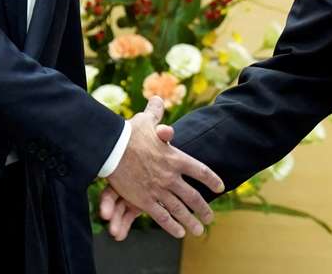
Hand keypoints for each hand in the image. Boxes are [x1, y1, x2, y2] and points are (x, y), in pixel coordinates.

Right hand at [104, 97, 223, 237]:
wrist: (111, 148)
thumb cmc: (128, 133)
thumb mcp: (145, 121)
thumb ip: (155, 113)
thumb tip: (157, 99)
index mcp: (175, 157)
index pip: (201, 171)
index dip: (212, 180)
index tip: (220, 188)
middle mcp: (171, 176)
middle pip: (193, 196)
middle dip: (204, 209)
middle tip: (210, 218)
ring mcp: (159, 190)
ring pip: (180, 210)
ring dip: (192, 221)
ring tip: (199, 230)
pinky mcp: (145, 201)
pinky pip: (162, 217)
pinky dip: (172, 226)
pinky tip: (179, 232)